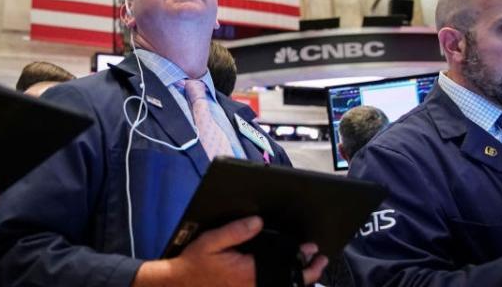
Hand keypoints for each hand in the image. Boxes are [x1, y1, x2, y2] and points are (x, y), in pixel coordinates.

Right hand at [133, 216, 327, 286]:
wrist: (180, 283)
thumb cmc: (195, 262)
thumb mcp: (212, 241)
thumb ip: (235, 231)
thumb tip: (258, 221)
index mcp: (247, 271)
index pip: (283, 267)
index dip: (302, 259)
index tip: (312, 248)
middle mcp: (252, 285)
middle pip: (288, 283)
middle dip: (308, 272)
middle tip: (321, 260)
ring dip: (299, 280)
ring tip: (312, 269)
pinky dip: (284, 284)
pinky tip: (290, 277)